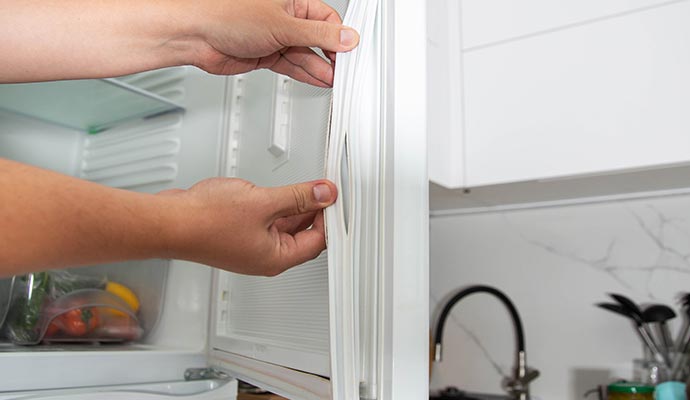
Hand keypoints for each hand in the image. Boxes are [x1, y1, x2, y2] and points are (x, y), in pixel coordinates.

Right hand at [159, 178, 336, 275]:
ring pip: (283, 227)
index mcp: (276, 258)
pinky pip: (265, 222)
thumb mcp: (263, 202)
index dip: (328, 218)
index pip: (317, 240)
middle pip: (302, 234)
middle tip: (319, 188)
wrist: (169, 222)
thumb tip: (323, 194)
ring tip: (298, 187)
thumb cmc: (205, 221)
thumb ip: (298, 197)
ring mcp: (250, 247)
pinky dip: (274, 207)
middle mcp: (265, 257)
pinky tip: (273, 193)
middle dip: (313, 210)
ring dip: (293, 207)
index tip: (332, 197)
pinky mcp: (237, 236)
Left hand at [190, 0, 359, 86]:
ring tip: (335, 81)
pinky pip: (292, 66)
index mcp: (293, 1)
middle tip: (344, 72)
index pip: (327, 20)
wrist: (196, 35)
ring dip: (319, 69)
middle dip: (331, 57)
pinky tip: (319, 80)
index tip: (349, 54)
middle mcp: (286, 18)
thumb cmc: (227, 15)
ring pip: (305, 55)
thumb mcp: (283, 26)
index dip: (339, 38)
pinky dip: (305, 74)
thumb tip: (347, 37)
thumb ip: (318, 35)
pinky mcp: (266, 55)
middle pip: (318, 39)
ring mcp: (276, 38)